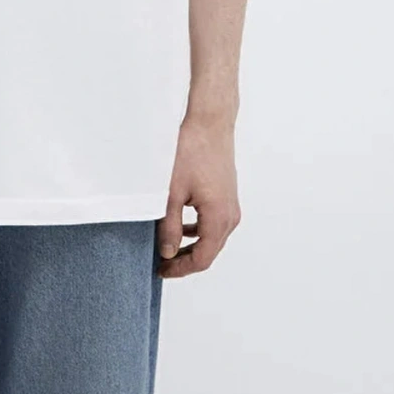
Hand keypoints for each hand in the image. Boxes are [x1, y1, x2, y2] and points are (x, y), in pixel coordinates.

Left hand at [157, 113, 240, 278]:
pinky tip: (182, 226)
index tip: (162, 270)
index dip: (181, 269)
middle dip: (185, 260)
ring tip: (168, 247)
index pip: (202, 258)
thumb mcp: (171, 191)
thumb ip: (170, 226)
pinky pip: (215, 223)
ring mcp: (231, 206)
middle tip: (162, 264)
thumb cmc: (191, 151)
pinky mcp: (228, 196)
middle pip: (209, 251)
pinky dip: (199, 231)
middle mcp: (230, 216)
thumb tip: (168, 252)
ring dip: (192, 246)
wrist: (209, 123)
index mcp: (218, 218)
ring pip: (213, 238)